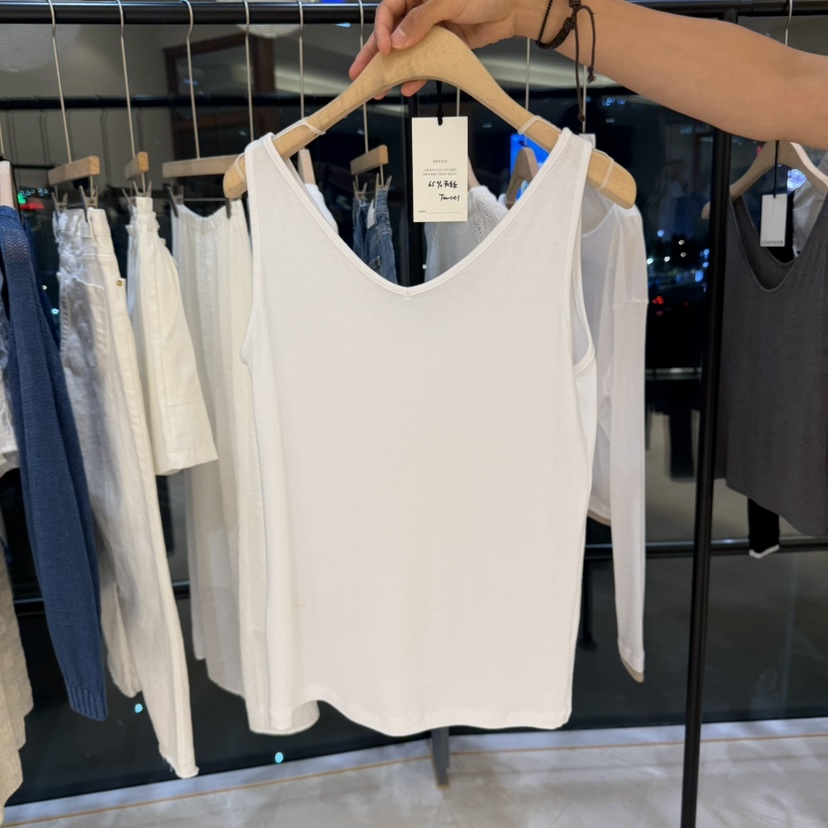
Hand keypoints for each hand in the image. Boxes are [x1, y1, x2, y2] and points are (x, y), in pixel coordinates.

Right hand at [348, 0, 541, 96]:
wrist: (512, 8)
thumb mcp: (449, 0)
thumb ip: (422, 19)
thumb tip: (399, 40)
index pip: (388, 11)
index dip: (383, 31)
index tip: (385, 49)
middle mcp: (418, 12)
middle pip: (390, 35)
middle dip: (373, 56)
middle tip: (358, 74)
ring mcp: (429, 32)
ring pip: (404, 53)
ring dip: (391, 71)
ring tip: (377, 89)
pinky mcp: (442, 48)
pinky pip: (424, 65)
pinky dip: (416, 78)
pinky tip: (407, 89)